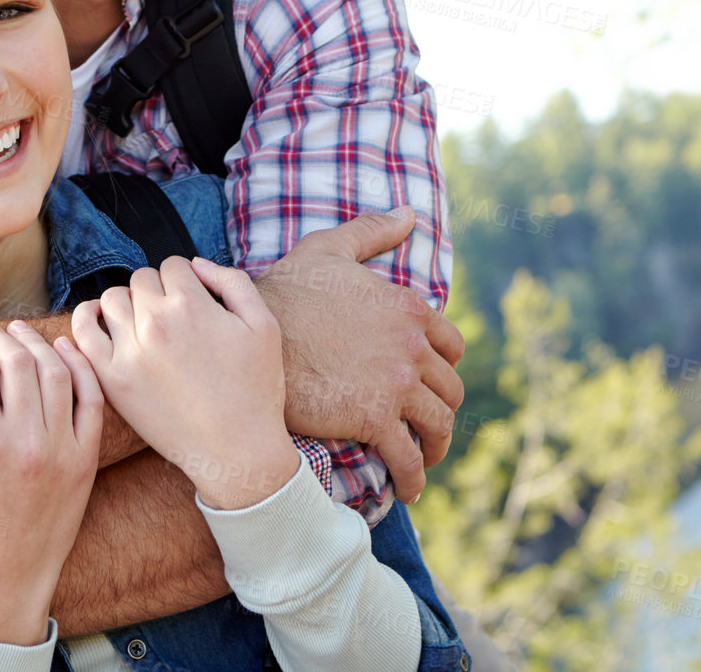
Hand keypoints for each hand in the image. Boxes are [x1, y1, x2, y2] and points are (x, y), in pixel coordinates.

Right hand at [0, 314, 101, 644]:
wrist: (7, 586)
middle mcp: (28, 443)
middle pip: (17, 362)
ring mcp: (64, 450)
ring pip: (56, 373)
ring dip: (34, 344)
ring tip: (13, 332)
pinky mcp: (86, 460)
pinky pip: (91, 399)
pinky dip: (79, 368)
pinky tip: (61, 351)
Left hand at [73, 257, 299, 509]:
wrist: (236, 450)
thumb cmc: (256, 388)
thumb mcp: (264, 324)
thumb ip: (232, 282)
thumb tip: (196, 265)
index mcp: (192, 304)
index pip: (173, 266)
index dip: (186, 280)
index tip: (193, 301)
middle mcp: (156, 322)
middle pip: (141, 279)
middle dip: (157, 290)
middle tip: (172, 317)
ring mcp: (129, 351)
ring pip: (111, 299)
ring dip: (127, 303)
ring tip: (142, 323)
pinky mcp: (112, 379)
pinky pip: (82, 334)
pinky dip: (86, 320)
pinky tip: (99, 323)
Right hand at [252, 207, 465, 501]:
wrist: (249, 336)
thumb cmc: (285, 291)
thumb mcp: (330, 249)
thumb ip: (372, 231)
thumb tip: (411, 213)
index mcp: (408, 308)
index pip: (451, 347)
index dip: (444, 369)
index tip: (432, 385)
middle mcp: (412, 346)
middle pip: (449, 390)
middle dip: (442, 411)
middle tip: (428, 428)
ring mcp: (396, 384)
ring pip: (437, 425)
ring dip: (435, 448)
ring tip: (422, 462)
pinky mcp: (374, 418)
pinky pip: (408, 457)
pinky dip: (413, 478)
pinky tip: (407, 488)